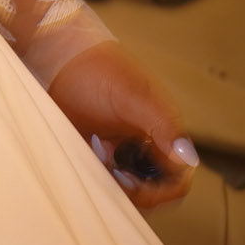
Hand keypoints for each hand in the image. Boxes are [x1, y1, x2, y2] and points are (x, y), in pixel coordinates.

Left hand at [48, 39, 198, 209]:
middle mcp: (145, 142)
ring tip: (99, 158)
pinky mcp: (97, 152)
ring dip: (117, 185)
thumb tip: (188, 156)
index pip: (178, 176)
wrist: (56, 53)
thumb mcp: (130, 95)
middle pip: (155, 187)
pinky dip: (100, 177)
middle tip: (116, 175)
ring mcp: (120, 149)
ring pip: (131, 188)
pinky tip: (89, 155)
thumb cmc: (95, 67)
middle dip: (138, 190)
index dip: (163, 189)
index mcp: (162, 128)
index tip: (138, 184)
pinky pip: (106, 180)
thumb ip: (161, 124)